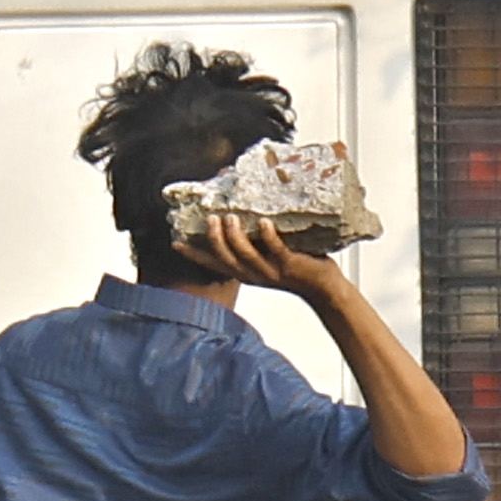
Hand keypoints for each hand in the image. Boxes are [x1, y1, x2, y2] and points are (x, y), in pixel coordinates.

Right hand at [174, 210, 346, 301]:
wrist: (324, 288)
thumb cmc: (297, 267)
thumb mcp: (268, 255)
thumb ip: (254, 241)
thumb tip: (243, 212)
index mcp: (245, 272)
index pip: (214, 264)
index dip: (194, 254)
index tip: (176, 243)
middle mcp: (253, 274)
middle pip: (226, 259)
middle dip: (215, 240)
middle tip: (209, 219)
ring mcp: (271, 271)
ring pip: (246, 256)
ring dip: (235, 237)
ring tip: (230, 218)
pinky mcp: (290, 265)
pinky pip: (276, 251)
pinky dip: (269, 236)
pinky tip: (265, 223)